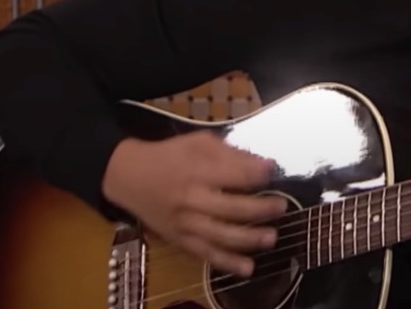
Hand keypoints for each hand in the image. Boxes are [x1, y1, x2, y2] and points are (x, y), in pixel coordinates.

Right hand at [101, 131, 287, 276]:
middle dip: (261, 209)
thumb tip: (265, 165)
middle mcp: (192, 200)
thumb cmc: (169, 156)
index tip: (273, 172)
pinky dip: (227, 263)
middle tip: (282, 207)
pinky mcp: (179, 240)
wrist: (128, 177)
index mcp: (197, 171)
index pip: (235, 175)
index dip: (259, 174)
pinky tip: (248, 268)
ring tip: (272, 237)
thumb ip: (231, 153)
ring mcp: (185, 223)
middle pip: (232, 208)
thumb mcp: (199, 142)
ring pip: (221, 236)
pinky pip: (205, 254)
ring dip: (250, 239)